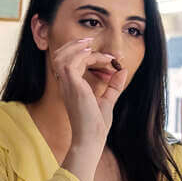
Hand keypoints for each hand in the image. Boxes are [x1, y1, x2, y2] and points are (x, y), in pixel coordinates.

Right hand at [48, 36, 123, 150]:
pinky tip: (93, 53)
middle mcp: (65, 85)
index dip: (87, 55)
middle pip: (59, 56)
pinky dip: (80, 54)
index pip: (70, 63)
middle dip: (73, 45)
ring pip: (62, 56)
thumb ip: (113, 86)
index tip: (107, 57)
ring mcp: (67, 85)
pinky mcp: (72, 86)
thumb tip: (122, 70)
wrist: (91, 139)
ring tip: (90, 44)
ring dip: (75, 47)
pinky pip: (70, 62)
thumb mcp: (107, 101)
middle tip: (90, 41)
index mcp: (71, 88)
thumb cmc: (96, 126)